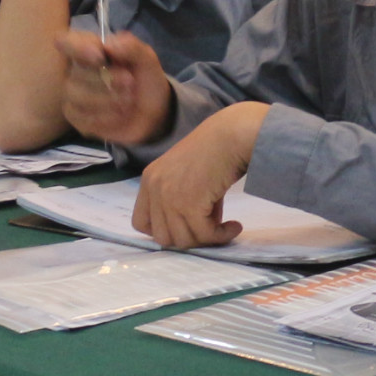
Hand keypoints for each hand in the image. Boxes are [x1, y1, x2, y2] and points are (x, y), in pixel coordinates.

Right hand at [55, 29, 171, 143]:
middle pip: (76, 73)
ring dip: (107, 98)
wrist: (153, 112)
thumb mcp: (146, 59)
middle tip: (131, 82)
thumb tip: (108, 45)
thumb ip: (131, 47)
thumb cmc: (145, 79)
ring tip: (130, 99)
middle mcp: (77, 70)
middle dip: (106, 78)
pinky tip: (120, 114)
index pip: (67, 42)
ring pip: (76, 96)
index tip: (99, 56)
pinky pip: (82, 118)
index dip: (77, 47)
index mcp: (91, 49)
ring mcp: (74, 96)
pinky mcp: (78, 118)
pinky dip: (106, 116)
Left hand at [132, 103, 264, 249]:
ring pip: (183, 241)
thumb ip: (183, 201)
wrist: (232, 135)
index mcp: (149, 179)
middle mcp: (154, 188)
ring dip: (207, 239)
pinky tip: (235, 226)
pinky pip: (204, 235)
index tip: (186, 227)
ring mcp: (169, 197)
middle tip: (210, 227)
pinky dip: (221, 236)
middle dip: (188, 237)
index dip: (164, 230)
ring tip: (225, 227)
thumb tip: (196, 231)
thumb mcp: (188, 175)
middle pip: (163, 238)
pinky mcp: (189, 204)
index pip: (140, 222)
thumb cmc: (216, 149)